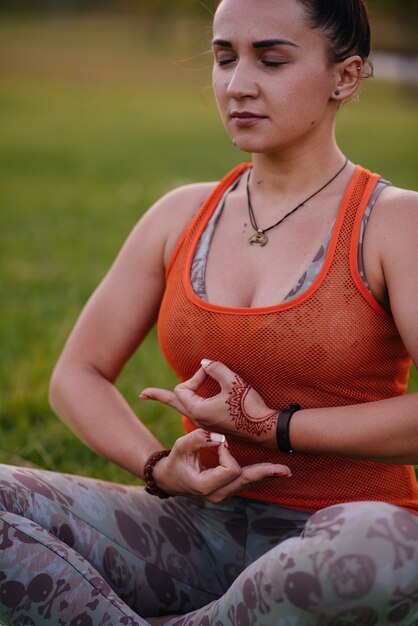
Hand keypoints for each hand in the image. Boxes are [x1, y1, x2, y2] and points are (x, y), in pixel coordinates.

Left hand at [141, 359, 277, 444]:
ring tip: (158, 396)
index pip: (182, 389)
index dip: (194, 376)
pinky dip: (192, 401)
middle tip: (143, 394)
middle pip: (175, 403)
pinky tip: (192, 400)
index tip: (209, 371)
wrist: (266, 429)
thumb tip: (204, 363)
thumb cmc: (249, 406)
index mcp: (198, 411)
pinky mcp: (216, 424)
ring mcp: (207, 423)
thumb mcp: (232, 381)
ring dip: (178, 397)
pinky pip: (196, 411)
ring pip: (185, 407)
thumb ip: (215, 368)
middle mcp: (199, 419)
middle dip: (159, 396)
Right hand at [151, 428, 290, 502]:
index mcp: (205, 486)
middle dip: (264, 473)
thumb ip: (199, 439)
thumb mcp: (181, 447)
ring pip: (249, 483)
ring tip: (284, 471)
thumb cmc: (175, 461)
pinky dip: (258, 475)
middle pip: (246, 481)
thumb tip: (220, 438)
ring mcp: (223, 494)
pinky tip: (274, 472)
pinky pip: (246, 482)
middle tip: (284, 470)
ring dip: (265, 474)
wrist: (169, 479)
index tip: (217, 442)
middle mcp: (217, 494)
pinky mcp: (228, 489)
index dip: (226, 452)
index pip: (229, 469)